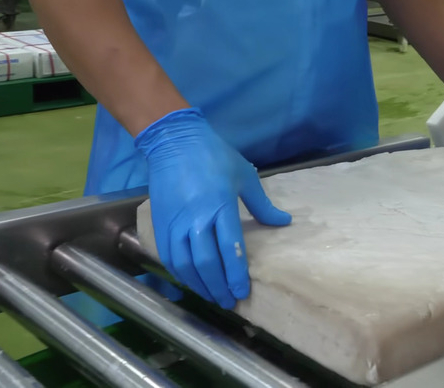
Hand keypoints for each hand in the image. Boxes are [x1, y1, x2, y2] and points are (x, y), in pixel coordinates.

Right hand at [135, 108, 291, 308]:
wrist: (174, 142)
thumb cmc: (214, 156)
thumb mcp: (245, 176)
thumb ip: (263, 205)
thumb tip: (283, 222)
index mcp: (220, 206)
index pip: (229, 249)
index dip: (236, 275)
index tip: (242, 292)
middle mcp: (195, 218)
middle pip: (206, 262)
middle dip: (218, 286)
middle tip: (229, 301)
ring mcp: (175, 222)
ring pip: (184, 263)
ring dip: (199, 284)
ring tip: (212, 296)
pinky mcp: (160, 223)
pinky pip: (168, 255)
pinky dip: (180, 273)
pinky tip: (191, 281)